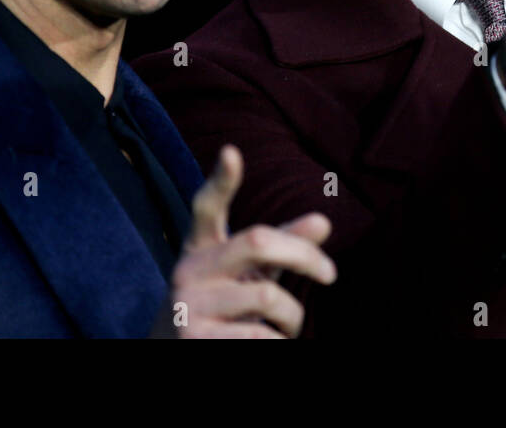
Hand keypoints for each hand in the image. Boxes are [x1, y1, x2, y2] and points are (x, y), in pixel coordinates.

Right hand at [170, 145, 335, 337]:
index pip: (207, 207)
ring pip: (269, 297)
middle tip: (331, 274)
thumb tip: (324, 221)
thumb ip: (283, 246)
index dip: (221, 182)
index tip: (232, 151)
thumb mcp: (251, 273)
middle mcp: (188, 270)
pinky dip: (279, 342)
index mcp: (200, 247)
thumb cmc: (226, 307)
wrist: (174, 353)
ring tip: (287, 326)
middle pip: (258, 241)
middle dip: (305, 257)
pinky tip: (271, 342)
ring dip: (293, 316)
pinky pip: (261, 336)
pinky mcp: (193, 340)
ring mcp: (188, 306)